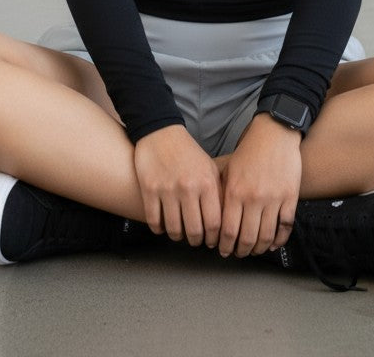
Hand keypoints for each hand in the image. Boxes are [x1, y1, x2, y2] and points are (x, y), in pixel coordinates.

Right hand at [133, 125, 222, 247]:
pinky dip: (159, 228)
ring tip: (179, 234)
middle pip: (194, 230)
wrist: (161, 132)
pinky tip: (162, 226)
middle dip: (196, 241)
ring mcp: (167, 189)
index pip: (215, 223)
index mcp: (206, 183)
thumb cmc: (188, 153)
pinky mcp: (149, 190)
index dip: (214, 238)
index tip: (211, 241)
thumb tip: (224, 221)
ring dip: (177, 236)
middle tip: (195, 240)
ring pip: (173, 229)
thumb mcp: (209, 168)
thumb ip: (217, 192)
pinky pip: (154, 221)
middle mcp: (188, 187)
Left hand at [218, 114, 302, 257]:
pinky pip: (285, 227)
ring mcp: (274, 199)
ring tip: (255, 250)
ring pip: (267, 236)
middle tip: (239, 253)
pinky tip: (273, 243)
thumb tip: (216, 220)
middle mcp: (254, 198)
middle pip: (247, 238)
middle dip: (241, 251)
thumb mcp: (229, 169)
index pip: (228, 231)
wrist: (275, 133)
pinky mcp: (290, 197)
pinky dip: (279, 240)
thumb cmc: (250, 150)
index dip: (226, 245)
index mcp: (235, 191)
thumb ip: (223, 194)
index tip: (224, 250)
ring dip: (259, 249)